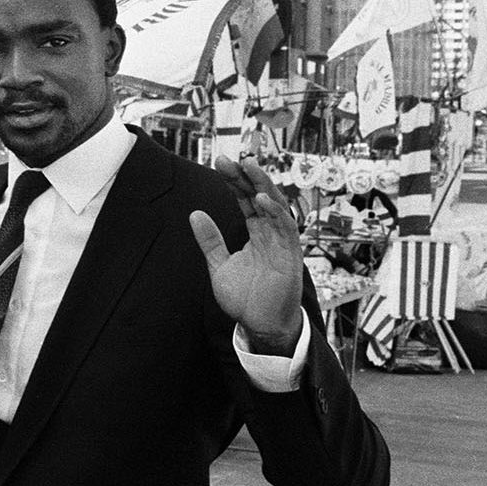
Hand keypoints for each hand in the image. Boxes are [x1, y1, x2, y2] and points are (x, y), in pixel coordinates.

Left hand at [189, 157, 304, 354]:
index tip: (220, 164)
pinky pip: (285, 229)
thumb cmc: (246, 299)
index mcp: (257, 234)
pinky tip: (262, 199)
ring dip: (263, 185)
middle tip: (229, 160)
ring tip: (248, 167)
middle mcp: (271, 234)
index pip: (247, 200)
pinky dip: (275, 212)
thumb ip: (210, 241)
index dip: (235, 182)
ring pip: (275, 207)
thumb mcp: (220, 265)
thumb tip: (195, 214)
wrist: (260, 325)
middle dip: (246, 177)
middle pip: (261, 197)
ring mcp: (282, 243)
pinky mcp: (290, 256)